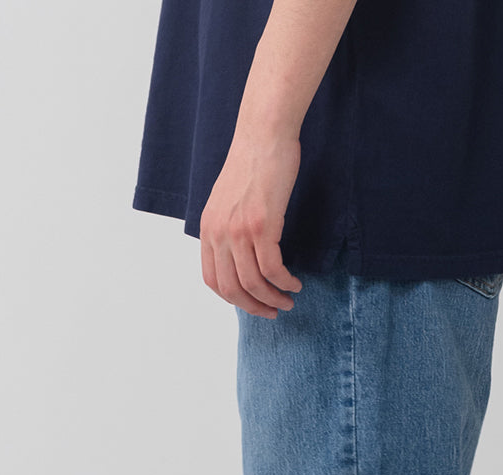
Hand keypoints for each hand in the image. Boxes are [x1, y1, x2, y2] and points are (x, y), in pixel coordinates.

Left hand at [199, 128, 303, 318]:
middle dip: (254, 307)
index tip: (252, 304)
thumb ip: (229, 227)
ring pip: (253, 282)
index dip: (233, 299)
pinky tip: (294, 282)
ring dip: (273, 298)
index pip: (212, 280)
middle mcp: (218, 233)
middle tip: (273, 311)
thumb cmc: (254, 163)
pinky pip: (272, 268)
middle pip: (231, 289)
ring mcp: (238, 230)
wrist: (264, 134)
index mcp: (208, 229)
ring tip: (288, 300)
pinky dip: (284, 281)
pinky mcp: (260, 225)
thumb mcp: (230, 200)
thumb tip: (241, 255)